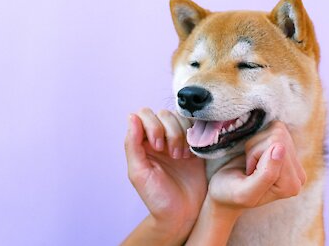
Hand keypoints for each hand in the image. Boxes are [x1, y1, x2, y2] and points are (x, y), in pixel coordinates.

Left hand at [124, 108, 206, 242]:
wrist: (184, 215)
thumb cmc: (158, 198)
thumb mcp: (139, 173)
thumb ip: (132, 145)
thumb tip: (131, 116)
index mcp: (142, 143)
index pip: (144, 115)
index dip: (152, 126)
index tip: (158, 147)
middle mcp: (159, 138)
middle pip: (163, 114)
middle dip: (170, 131)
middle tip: (173, 156)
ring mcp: (178, 140)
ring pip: (180, 118)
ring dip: (182, 135)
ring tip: (183, 158)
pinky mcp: (195, 145)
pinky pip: (196, 127)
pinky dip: (195, 136)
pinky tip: (193, 155)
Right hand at [208, 120, 305, 213]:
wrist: (224, 190)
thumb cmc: (230, 193)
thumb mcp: (244, 192)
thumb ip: (266, 175)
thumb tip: (281, 147)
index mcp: (291, 186)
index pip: (279, 148)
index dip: (256, 156)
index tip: (248, 174)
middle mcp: (298, 174)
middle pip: (280, 138)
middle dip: (256, 150)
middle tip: (249, 168)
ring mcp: (293, 160)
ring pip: (277, 131)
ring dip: (256, 145)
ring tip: (251, 163)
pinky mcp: (286, 147)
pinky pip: (275, 127)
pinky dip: (258, 138)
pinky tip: (255, 155)